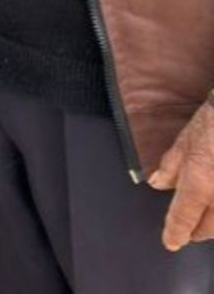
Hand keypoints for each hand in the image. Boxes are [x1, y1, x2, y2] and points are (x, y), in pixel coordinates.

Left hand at [150, 96, 213, 248]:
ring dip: (212, 226)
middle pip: (208, 229)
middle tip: (187, 233)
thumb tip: (158, 184)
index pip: (183, 217)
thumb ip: (171, 167)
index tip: (170, 243)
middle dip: (196, 232)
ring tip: (202, 226)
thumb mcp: (184, 142)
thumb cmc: (211, 124)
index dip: (175, 232)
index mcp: (199, 183)